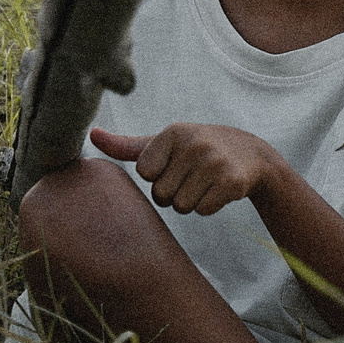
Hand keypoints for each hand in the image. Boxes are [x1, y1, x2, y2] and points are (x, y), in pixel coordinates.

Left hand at [90, 123, 282, 216]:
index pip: (144, 172)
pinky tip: (218, 190)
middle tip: (190, 178)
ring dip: (189, 202)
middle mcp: (195, 144)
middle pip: (161, 194)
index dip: (157, 176)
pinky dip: (208, 206)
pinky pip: (202, 210)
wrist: (252, 154)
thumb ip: (127, 145)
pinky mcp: (232, 182)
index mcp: (174, 132)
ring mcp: (215, 163)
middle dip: (172, 193)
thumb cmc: (197, 150)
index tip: (173, 165)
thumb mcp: (165, 143)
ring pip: (181, 206)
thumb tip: (91, 134)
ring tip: (203, 184)